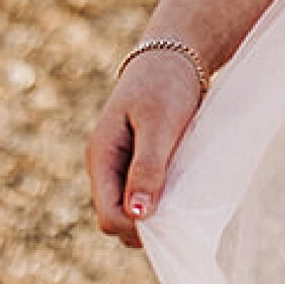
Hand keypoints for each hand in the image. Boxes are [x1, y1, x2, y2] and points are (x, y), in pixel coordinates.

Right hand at [85, 51, 207, 248]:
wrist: (175, 56)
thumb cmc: (166, 84)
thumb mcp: (159, 124)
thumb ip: (147, 167)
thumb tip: (137, 214)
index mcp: (101, 157)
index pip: (108, 217)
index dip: (136, 227)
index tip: (171, 217)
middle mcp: (106, 167)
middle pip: (117, 220)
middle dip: (145, 225)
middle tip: (181, 208)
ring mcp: (121, 168)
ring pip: (132, 213)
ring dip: (156, 214)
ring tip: (182, 195)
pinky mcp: (138, 166)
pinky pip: (145, 198)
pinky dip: (162, 201)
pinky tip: (182, 189)